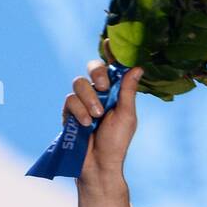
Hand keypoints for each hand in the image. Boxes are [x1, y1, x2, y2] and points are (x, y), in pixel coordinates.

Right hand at [62, 38, 143, 187]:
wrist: (99, 165)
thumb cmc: (117, 143)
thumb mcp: (127, 116)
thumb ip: (128, 91)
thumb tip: (137, 67)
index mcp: (115, 93)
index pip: (112, 68)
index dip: (110, 53)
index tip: (110, 41)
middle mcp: (98, 94)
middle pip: (92, 68)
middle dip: (97, 74)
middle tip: (104, 87)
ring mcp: (82, 102)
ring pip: (78, 83)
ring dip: (89, 99)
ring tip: (96, 117)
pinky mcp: (69, 112)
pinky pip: (70, 100)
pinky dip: (79, 111)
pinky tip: (86, 124)